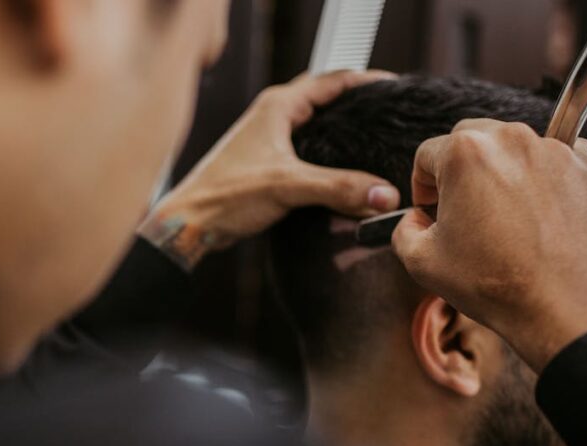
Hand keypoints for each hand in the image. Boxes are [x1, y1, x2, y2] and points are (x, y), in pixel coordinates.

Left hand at [139, 70, 400, 270]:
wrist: (191, 224)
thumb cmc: (223, 196)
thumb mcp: (287, 187)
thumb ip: (338, 188)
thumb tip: (383, 194)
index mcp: (278, 106)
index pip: (332, 80)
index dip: (367, 82)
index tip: (396, 90)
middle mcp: (272, 116)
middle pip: (325, 98)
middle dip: (357, 103)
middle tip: (389, 115)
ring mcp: (268, 138)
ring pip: (315, 124)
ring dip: (341, 128)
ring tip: (374, 139)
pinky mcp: (266, 162)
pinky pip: (306, 147)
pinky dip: (328, 152)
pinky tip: (343, 170)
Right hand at [392, 119, 586, 371]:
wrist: (566, 305)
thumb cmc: (495, 283)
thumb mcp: (422, 262)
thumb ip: (405, 230)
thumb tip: (416, 220)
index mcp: (464, 153)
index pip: (426, 155)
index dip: (421, 186)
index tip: (430, 210)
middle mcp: (510, 139)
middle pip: (470, 139)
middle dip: (459, 170)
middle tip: (463, 209)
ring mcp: (553, 149)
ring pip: (512, 147)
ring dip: (500, 172)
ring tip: (503, 217)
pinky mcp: (586, 166)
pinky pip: (553, 158)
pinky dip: (541, 176)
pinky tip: (536, 212)